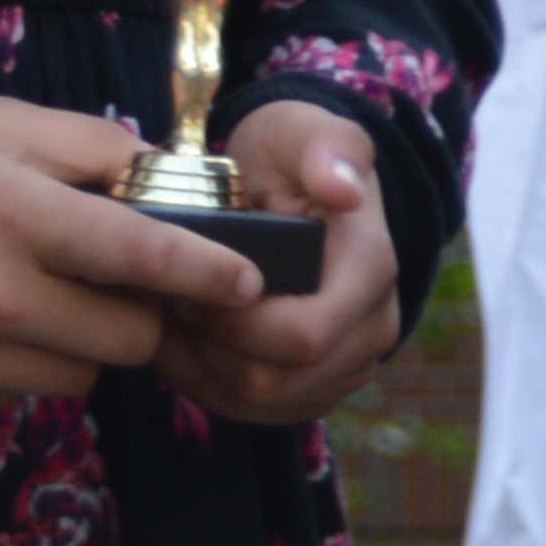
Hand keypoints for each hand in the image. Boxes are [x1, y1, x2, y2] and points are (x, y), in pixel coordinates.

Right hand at [0, 94, 279, 417]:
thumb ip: (88, 149)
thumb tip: (165, 177)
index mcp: (14, 215)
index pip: (140, 254)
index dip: (205, 272)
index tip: (247, 283)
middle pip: (125, 339)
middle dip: (139, 312)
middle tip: (117, 280)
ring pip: (76, 378)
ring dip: (79, 344)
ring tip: (36, 294)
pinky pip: (15, 395)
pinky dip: (20, 365)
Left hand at [146, 100, 406, 426]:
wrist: (295, 184)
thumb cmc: (289, 155)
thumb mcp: (297, 131)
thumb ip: (324, 148)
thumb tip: (343, 191)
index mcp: (371, 269)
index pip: (302, 337)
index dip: (233, 325)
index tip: (190, 285)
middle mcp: (373, 326)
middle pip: (275, 381)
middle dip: (210, 348)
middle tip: (172, 302)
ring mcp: (351, 363)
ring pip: (260, 404)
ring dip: (204, 370)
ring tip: (174, 319)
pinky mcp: (321, 386)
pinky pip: (257, 414)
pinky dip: (211, 385)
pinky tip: (188, 342)